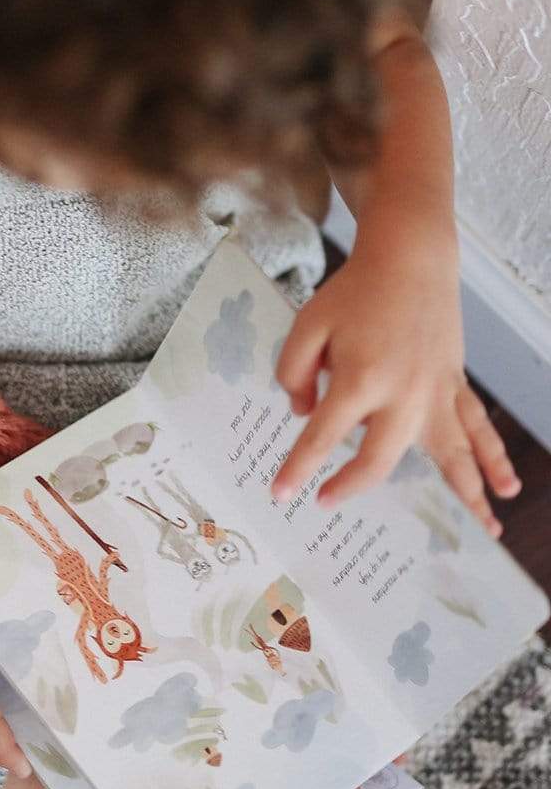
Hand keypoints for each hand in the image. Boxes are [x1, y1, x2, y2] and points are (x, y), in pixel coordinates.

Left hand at [272, 244, 520, 533]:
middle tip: (326, 501)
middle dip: (352, 484)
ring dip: (468, 492)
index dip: (299, 467)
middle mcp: (404, 393)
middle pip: (380, 457)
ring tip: (486, 530)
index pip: (323, 435)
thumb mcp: (307, 326)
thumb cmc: (354, 293)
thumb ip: (293, 373)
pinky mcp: (454, 385)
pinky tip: (506, 485)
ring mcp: (437, 392)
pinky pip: (477, 427)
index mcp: (361, 378)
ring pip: (453, 453)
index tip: (281, 492)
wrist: (410, 259)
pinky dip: (494, 457)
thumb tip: (303, 414)